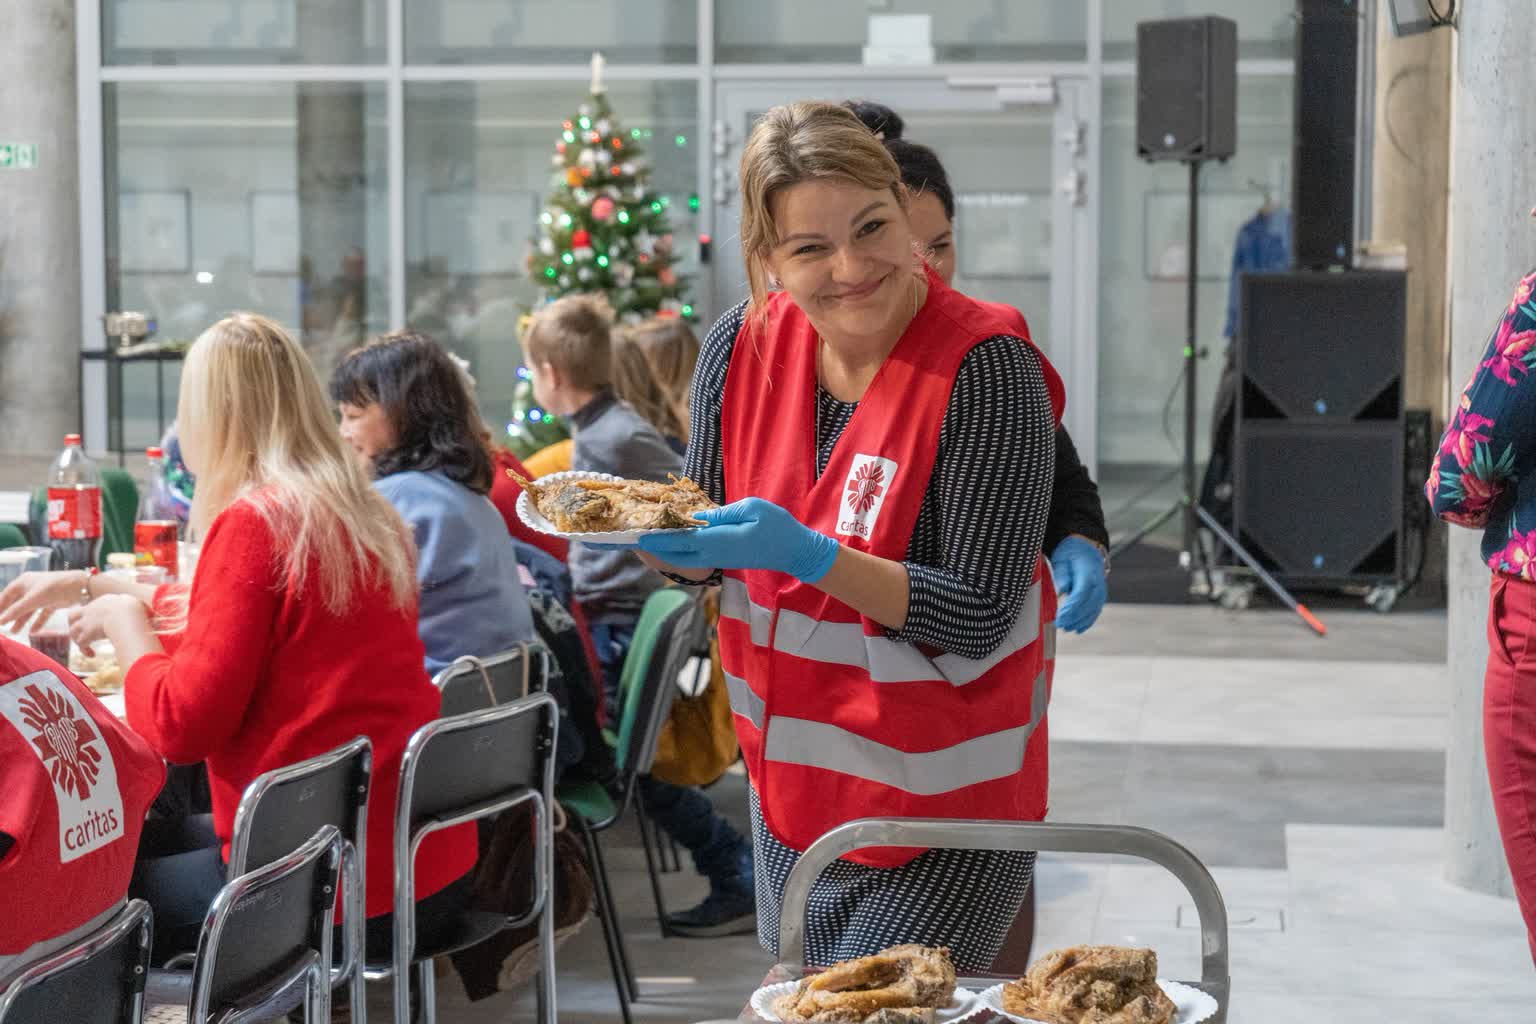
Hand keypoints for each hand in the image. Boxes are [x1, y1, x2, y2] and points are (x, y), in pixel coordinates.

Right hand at [0, 570, 87, 634]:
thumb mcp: (33, 599)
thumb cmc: (54, 587)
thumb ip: (16, 610)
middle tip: (2, 627)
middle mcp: (31, 587)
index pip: (7, 595)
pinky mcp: (53, 602)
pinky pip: (42, 614)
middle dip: (10, 615)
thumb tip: (1, 621)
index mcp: (24, 582)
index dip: (0, 606)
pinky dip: (37, 622)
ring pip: (29, 610)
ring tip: (14, 632)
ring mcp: (42, 595)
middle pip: (17, 603)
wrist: (80, 587)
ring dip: (22, 620)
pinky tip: (33, 631)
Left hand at [66, 594, 148, 657]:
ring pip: (72, 630)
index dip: (96, 617)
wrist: (126, 614)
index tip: (103, 625)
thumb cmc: (137, 610)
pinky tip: (92, 655)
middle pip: (73, 615)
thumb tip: (156, 617)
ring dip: (78, 639)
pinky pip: (80, 643)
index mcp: (105, 601)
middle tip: (82, 632)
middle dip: (74, 623)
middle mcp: (92, 609)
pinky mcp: (86, 634)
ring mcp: (87, 621)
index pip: (95, 607)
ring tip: (87, 646)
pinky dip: (84, 650)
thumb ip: (144, 612)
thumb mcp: (140, 607)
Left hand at [638, 498, 839, 582]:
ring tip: (648, 537)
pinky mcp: (722, 560)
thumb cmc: (777, 526)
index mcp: (718, 541)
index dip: (656, 537)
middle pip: (674, 554)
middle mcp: (713, 554)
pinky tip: (673, 539)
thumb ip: (721, 514)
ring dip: (664, 549)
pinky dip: (678, 550)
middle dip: (653, 547)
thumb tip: (696, 517)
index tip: (636, 534)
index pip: (679, 540)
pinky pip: (693, 557)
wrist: (794, 551)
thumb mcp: (750, 509)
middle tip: (634, 537)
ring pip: (682, 558)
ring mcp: (717, 560)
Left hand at [1050, 536, 1107, 633]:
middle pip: (1088, 605)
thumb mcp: (1062, 559)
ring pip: (1093, 610)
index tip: (1060, 617)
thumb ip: (1062, 575)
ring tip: (1067, 628)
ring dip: (1080, 622)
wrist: (1086, 548)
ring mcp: (1101, 590)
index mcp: (1088, 573)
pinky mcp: (1100, 596)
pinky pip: (1096, 611)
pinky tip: (1079, 629)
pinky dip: (1088, 621)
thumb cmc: (1072, 553)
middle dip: (1074, 618)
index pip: (1081, 594)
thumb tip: (1060, 590)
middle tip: (1060, 625)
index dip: (1071, 608)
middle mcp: (1098, 583)